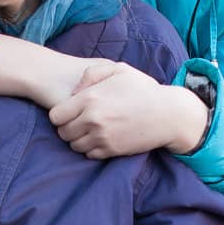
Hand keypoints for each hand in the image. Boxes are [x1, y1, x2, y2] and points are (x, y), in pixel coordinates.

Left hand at [49, 63, 207, 158]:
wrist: (167, 114)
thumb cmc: (143, 89)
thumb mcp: (119, 70)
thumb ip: (92, 74)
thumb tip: (74, 93)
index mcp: (90, 98)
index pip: (56, 116)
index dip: (61, 114)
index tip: (71, 112)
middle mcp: (92, 119)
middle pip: (62, 133)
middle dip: (69, 128)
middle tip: (81, 122)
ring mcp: (101, 137)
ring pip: (74, 145)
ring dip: (79, 139)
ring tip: (91, 131)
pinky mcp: (111, 150)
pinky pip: (89, 154)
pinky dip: (92, 149)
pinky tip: (102, 138)